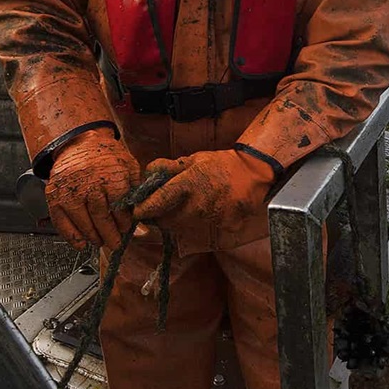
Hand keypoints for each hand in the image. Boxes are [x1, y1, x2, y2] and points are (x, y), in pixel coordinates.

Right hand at [45, 128, 141, 249]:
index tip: (125, 229)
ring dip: (93, 236)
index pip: (119, 206)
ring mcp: (69, 190)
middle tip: (115, 243)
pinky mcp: (53, 196)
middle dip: (110, 234)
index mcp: (110, 175)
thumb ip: (137, 193)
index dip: (123, 221)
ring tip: (100, 241)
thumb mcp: (129, 167)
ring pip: (82, 222)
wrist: (79, 142)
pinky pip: (61, 222)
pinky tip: (81, 243)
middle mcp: (88, 182)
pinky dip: (71, 236)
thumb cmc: (106, 157)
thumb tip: (143, 220)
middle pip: (101, 217)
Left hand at [134, 150, 275, 247]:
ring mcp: (212, 217)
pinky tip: (208, 210)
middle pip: (168, 221)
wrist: (252, 172)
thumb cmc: (220, 164)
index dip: (144, 209)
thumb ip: (168, 167)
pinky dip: (202, 223)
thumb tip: (147, 172)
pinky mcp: (225, 226)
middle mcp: (198, 204)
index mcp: (188, 184)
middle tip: (163, 208)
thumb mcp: (193, 159)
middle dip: (161, 217)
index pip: (158, 201)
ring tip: (190, 205)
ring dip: (180, 220)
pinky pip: (205, 229)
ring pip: (184, 227)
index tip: (137, 211)